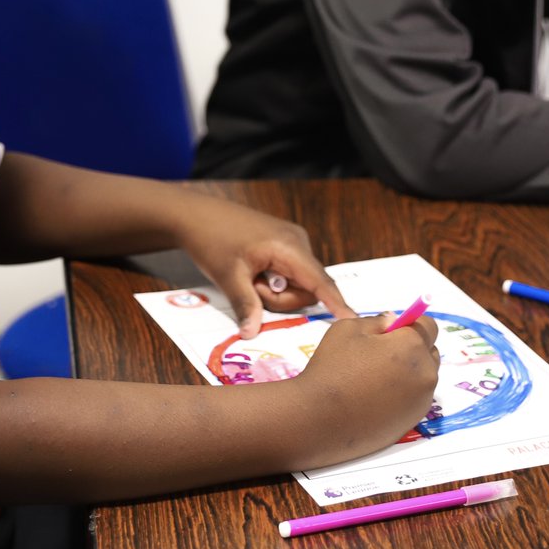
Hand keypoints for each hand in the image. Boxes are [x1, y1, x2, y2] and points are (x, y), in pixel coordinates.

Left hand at [175, 200, 355, 337]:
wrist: (196, 214)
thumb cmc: (212, 239)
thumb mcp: (228, 276)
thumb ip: (246, 306)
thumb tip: (252, 334)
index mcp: (288, 246)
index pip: (320, 281)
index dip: (336, 302)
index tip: (352, 319)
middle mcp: (297, 241)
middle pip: (308, 288)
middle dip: (281, 299)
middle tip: (251, 288)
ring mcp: (291, 241)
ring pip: (298, 282)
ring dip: (275, 291)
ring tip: (248, 277)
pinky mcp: (283, 244)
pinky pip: (290, 273)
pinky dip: (274, 281)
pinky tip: (253, 273)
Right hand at [287, 312, 440, 465]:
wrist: (321, 419)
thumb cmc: (333, 368)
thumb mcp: (349, 329)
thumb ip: (378, 321)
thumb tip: (394, 322)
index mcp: (411, 346)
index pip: (429, 326)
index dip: (410, 324)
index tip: (391, 330)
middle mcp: (425, 373)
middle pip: (429, 351)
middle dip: (411, 348)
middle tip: (380, 353)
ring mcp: (422, 401)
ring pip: (423, 376)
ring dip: (408, 371)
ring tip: (375, 378)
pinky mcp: (414, 421)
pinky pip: (416, 397)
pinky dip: (403, 393)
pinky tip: (376, 397)